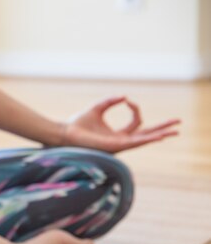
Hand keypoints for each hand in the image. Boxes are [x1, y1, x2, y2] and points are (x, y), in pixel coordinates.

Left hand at [62, 96, 179, 152]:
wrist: (66, 132)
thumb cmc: (78, 124)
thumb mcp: (97, 108)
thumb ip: (110, 102)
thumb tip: (125, 96)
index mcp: (117, 134)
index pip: (136, 122)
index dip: (136, 109)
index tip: (128, 101)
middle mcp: (120, 141)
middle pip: (146, 135)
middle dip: (162, 128)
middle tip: (178, 123)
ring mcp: (118, 146)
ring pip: (143, 140)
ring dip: (159, 135)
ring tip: (174, 131)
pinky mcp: (114, 147)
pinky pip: (134, 144)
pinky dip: (146, 139)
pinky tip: (158, 136)